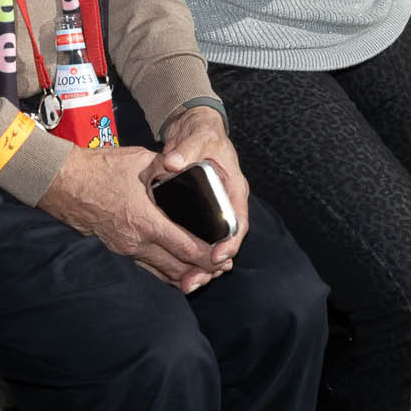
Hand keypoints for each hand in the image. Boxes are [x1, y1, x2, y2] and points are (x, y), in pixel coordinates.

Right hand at [38, 145, 221, 289]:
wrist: (61, 182)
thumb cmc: (98, 168)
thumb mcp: (138, 160)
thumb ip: (166, 166)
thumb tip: (186, 165)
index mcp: (146, 221)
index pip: (185, 248)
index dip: (208, 256)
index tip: (223, 258)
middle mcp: (136, 242)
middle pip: (177, 269)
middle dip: (201, 272)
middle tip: (220, 270)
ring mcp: (124, 250)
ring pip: (160, 274)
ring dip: (183, 276)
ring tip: (203, 275)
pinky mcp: (115, 250)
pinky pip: (145, 269)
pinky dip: (163, 273)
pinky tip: (175, 272)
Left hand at [156, 105, 248, 267]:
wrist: (195, 127)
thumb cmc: (202, 132)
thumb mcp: (197, 137)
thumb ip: (186, 149)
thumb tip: (171, 163)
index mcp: (234, 188)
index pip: (239, 222)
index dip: (230, 243)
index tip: (216, 258)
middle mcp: (227, 202)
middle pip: (226, 240)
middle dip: (212, 264)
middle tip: (195, 280)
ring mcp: (213, 208)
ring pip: (211, 242)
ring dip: (200, 264)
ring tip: (186, 283)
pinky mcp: (199, 211)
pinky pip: (198, 236)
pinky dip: (190, 252)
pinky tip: (177, 269)